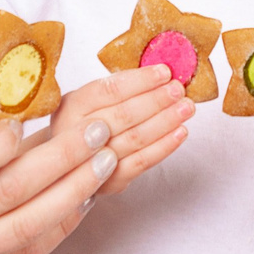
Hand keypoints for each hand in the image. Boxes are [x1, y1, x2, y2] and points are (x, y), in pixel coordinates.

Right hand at [0, 66, 188, 253]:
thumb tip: (18, 120)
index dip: (3, 141)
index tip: (33, 119)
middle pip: (5, 193)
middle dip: (62, 159)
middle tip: (99, 130)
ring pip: (23, 228)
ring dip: (72, 193)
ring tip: (105, 161)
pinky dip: (56, 230)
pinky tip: (81, 204)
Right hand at [53, 68, 196, 196]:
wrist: (67, 165)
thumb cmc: (86, 125)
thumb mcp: (91, 102)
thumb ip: (119, 89)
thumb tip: (162, 74)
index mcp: (72, 107)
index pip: (108, 90)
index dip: (140, 80)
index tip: (164, 72)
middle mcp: (77, 135)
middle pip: (123, 114)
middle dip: (156, 100)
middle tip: (179, 90)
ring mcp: (92, 162)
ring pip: (135, 138)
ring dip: (165, 122)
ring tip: (186, 108)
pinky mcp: (110, 182)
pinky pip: (141, 162)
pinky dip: (164, 146)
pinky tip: (180, 133)